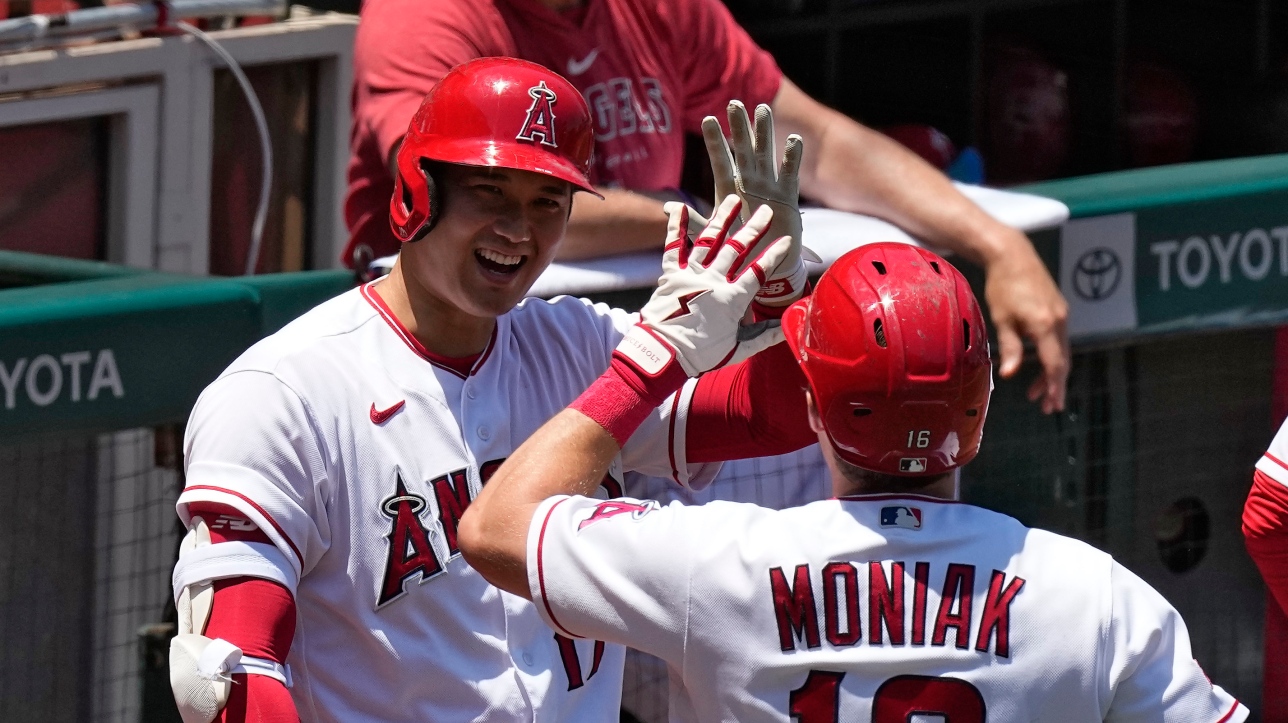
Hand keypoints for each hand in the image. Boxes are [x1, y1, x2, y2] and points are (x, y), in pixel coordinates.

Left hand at [624, 196, 790, 378]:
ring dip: (722, 219)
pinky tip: (679, 208)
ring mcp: (690, 275)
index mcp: (732, 299)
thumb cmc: (701, 355)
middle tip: (766, 211)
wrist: (662, 355)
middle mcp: (713, 281)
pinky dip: (676, 227)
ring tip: (732, 200)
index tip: (787, 240)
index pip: (759, 272)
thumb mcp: (737, 348)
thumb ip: (765, 336)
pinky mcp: (670, 274)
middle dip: (753, 228)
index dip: (775, 255)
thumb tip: (789, 328)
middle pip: (737, 249)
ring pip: (709, 241)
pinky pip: (673, 246)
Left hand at [702, 101, 811, 305]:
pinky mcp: (787, 198)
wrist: (763, 267)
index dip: (715, 142)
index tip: (708, 119)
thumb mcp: (711, 235)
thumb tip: (667, 207)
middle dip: (739, 127)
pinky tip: (792, 139)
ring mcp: (769, 188)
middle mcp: (749, 183)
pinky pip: (789, 175)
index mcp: (729, 190)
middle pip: (744, 150)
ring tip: (762, 108)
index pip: (721, 161)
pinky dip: (791, 158)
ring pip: (766, 154)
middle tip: (734, 103)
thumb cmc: (735, 250)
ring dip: (765, 132)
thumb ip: (691, 221)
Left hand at [984, 233, 1069, 413]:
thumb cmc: (1003, 286)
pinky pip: (1059, 339)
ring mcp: (1061, 314)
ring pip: (1061, 351)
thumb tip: (1010, 374)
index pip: (1054, 364)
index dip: (1054, 386)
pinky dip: (1051, 356)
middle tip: (1047, 407)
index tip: (1052, 404)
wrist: (1013, 255)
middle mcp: (1059, 320)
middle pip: (1062, 361)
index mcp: (1045, 324)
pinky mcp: (1058, 309)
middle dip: (1055, 385)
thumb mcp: (1002, 320)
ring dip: (1052, 372)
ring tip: (1037, 392)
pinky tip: (1039, 365)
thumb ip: (1010, 348)